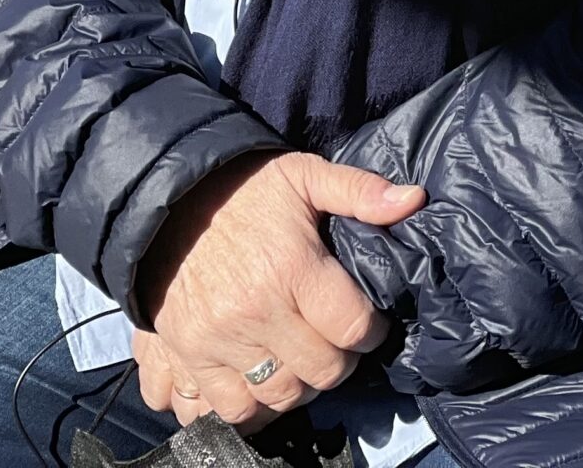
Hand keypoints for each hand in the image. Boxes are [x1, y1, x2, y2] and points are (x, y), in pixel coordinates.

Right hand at [139, 151, 425, 431]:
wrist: (168, 201)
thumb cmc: (245, 189)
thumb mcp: (305, 175)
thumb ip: (360, 190)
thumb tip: (414, 200)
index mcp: (293, 267)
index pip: (354, 328)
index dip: (372, 331)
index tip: (368, 323)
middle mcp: (257, 310)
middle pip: (321, 371)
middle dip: (339, 361)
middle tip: (334, 342)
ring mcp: (219, 339)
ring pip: (278, 397)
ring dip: (297, 387)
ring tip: (300, 361)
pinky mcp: (189, 354)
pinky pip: (226, 407)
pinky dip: (248, 406)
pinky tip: (260, 382)